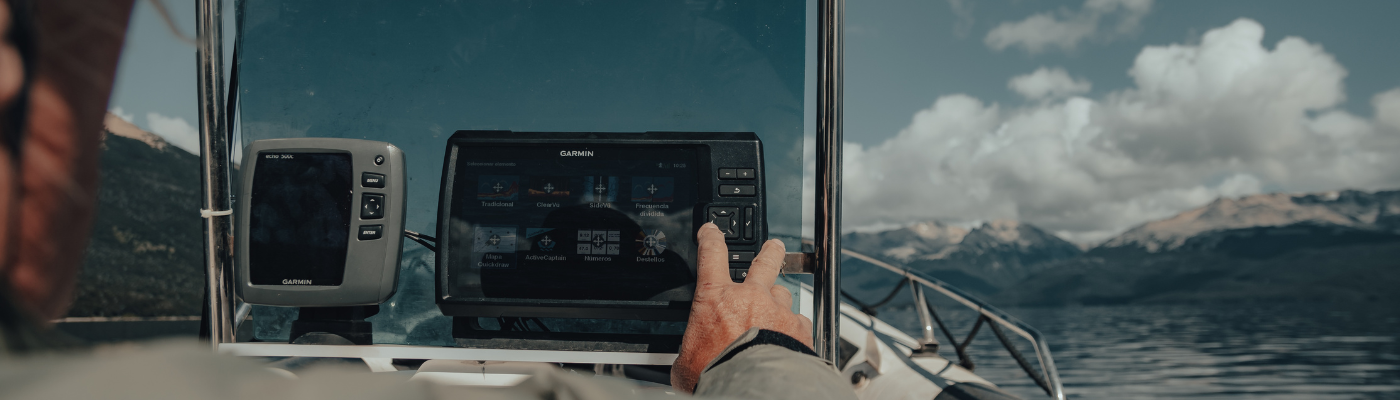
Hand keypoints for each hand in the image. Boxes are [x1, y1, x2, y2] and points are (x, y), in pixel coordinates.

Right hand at [671, 223, 812, 391]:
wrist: (750, 388)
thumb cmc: (715, 375)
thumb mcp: (686, 362)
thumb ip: (691, 351)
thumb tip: (687, 364)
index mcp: (715, 299)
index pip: (711, 255)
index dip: (711, 238)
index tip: (712, 231)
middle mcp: (750, 297)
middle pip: (763, 261)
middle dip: (769, 251)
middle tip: (773, 246)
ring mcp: (777, 311)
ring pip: (784, 293)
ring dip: (780, 300)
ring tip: (778, 312)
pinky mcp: (799, 329)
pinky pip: (799, 322)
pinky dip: (795, 329)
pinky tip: (790, 341)